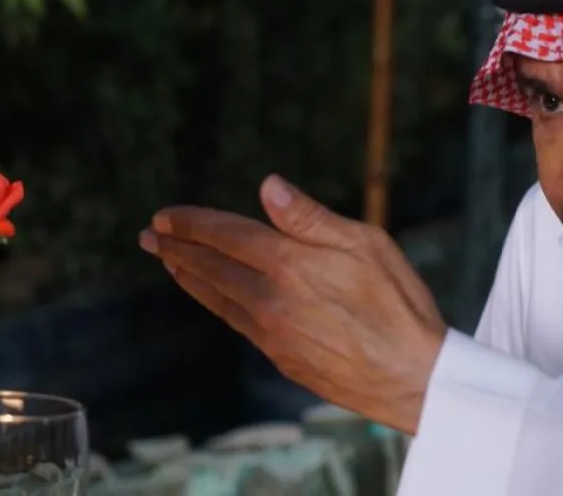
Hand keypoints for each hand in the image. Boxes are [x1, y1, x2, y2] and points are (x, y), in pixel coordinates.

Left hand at [138, 174, 446, 433]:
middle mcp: (270, 299)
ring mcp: (272, 333)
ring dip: (189, 277)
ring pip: (217, 299)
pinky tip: (217, 299)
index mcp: (290, 263)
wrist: (412, 376)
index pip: (226, 235)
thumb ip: (311, 217)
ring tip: (170, 263)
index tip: (166, 215)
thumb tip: (268, 187)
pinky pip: (238, 324)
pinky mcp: (282, 359)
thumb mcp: (367, 244)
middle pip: (210, 268)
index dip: (193, 223)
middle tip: (149, 236)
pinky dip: (216, 304)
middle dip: (177, 248)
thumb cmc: (400, 303)